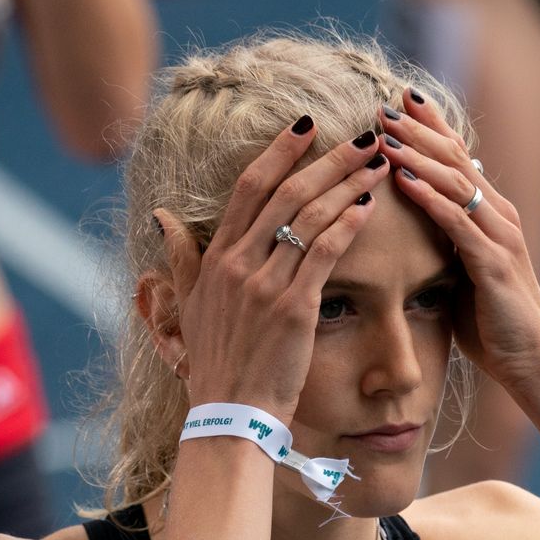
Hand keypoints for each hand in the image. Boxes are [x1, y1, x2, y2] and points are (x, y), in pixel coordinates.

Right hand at [150, 122, 391, 423]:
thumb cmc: (216, 365)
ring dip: (348, 183)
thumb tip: (161, 216)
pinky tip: (369, 206)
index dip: (279, 151)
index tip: (306, 125)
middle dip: (329, 157)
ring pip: (310, 216)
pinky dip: (348, 224)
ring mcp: (264, 284)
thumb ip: (180, 258)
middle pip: (287, 191)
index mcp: (215, 258)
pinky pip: (325, 253)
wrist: (230, 414)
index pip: (249, 187)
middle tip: (363, 135)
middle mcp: (238, 264)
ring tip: (378, 163)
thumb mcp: (189, 306)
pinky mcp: (294, 308)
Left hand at [377, 94, 539, 390]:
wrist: (530, 363)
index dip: (431, 127)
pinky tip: (403, 181)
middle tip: (383, 104)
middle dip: (419, 130)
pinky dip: (429, 198)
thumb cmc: (492, 324)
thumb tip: (415, 230)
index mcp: (491, 215)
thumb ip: (446, 245)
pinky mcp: (494, 264)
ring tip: (385, 134)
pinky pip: (457, 222)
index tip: (399, 101)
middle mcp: (500, 216)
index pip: (458, 158)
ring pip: (455, 182)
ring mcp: (500, 237)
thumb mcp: (463, 275)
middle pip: (455, 158)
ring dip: (418, 155)